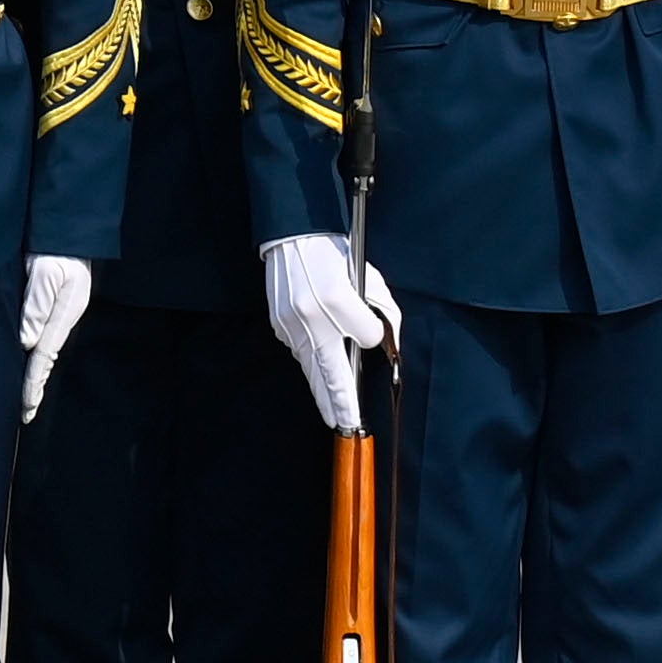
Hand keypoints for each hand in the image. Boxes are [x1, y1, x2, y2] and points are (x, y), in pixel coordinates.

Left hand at [16, 255, 94, 420]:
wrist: (65, 231)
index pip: (44, 356)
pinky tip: (25, 362)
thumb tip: (26, 342)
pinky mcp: (48, 306)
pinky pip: (38, 336)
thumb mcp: (46, 274)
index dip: (33, 382)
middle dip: (34, 386)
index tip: (26, 406)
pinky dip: (31, 355)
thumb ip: (36, 305)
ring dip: (32, 373)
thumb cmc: (57, 250)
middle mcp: (60, 319)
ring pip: (42, 350)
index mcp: (63, 315)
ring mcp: (56, 313)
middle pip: (45, 360)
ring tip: (24, 399)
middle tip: (24, 415)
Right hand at [260, 232, 391, 432]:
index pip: (365, 335)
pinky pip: (300, 352)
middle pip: (329, 371)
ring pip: (311, 367)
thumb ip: (382, 311)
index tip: (372, 340)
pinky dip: (312, 364)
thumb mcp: (367, 277)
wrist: (291, 237)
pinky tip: (320, 372)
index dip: (372, 338)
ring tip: (333, 414)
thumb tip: (382, 341)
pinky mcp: (279, 326)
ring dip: (324, 390)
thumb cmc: (334, 255)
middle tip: (347, 425)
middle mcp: (311, 315)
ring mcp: (291, 324)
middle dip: (339, 403)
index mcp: (336, 298)